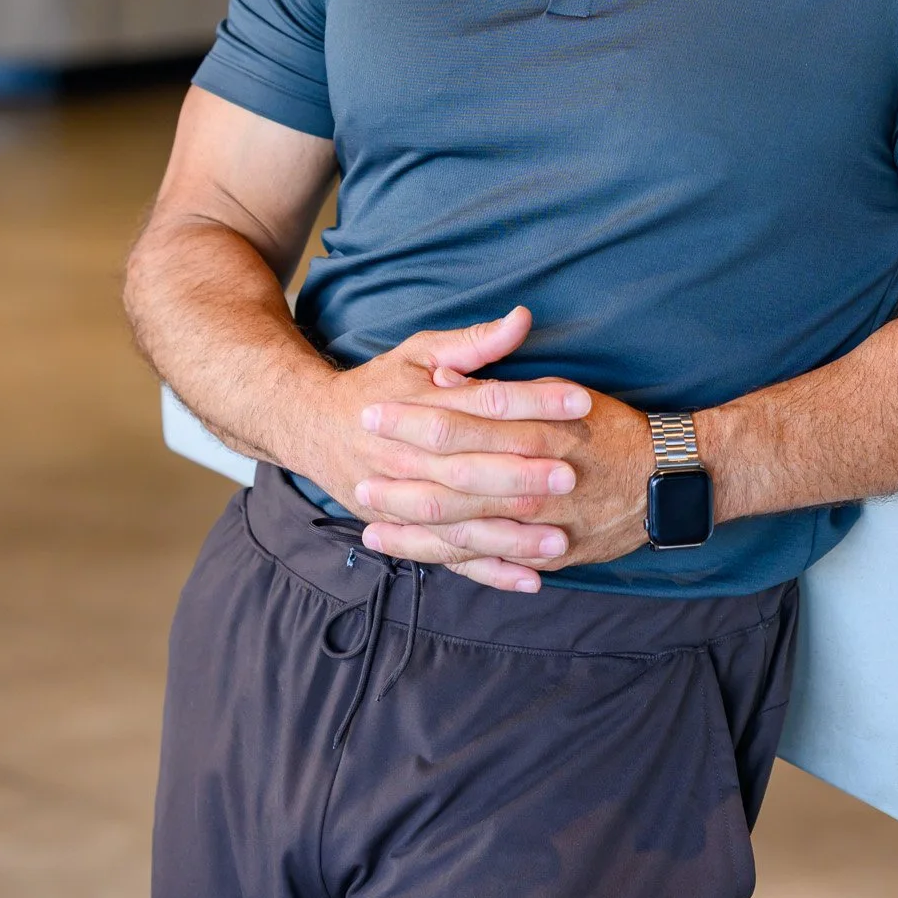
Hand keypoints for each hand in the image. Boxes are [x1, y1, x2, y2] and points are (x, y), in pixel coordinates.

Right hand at [298, 307, 593, 591]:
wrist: (317, 428)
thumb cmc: (381, 385)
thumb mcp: (419, 351)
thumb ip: (474, 342)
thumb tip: (522, 318)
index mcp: (419, 406)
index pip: (484, 403)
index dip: (533, 402)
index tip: (580, 403)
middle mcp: (409, 457)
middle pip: (469, 468)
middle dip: (520, 474)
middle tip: (571, 475)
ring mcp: (403, 500)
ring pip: (460, 522)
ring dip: (510, 534)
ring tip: (559, 539)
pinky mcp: (405, 530)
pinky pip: (450, 556)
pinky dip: (490, 571)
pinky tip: (531, 578)